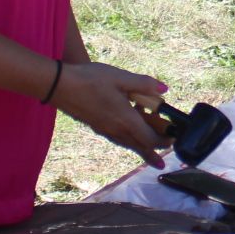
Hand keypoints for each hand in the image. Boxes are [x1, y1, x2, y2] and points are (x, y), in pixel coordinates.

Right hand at [52, 62, 172, 167]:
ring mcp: (105, 131)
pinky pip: (118, 139)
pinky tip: (128, 134)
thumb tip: (164, 90)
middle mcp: (117, 131)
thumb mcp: (120, 77)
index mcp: (126, 120)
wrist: (59, 86)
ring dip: (142, 149)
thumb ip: (144, 84)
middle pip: (141, 147)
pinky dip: (129, 140)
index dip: (165, 141)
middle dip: (155, 152)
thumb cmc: (90, 79)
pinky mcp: (97, 127)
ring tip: (151, 156)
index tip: (175, 138)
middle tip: (165, 156)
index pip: (151, 139)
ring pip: (128, 145)